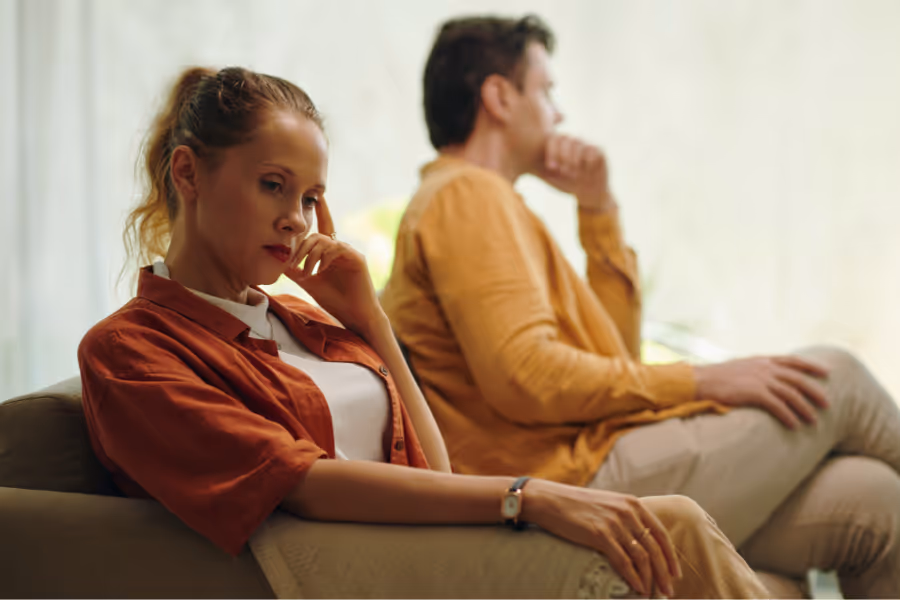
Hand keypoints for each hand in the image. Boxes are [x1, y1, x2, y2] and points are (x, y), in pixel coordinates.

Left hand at [285, 197, 383, 334]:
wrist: (355, 317)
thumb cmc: (335, 301)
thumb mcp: (309, 282)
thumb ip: (295, 269)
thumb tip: (277, 258)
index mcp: (331, 253)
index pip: (323, 228)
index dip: (320, 210)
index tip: (315, 196)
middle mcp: (341, 249)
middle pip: (317, 235)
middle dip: (301, 247)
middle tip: (291, 263)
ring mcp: (350, 253)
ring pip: (324, 241)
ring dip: (309, 256)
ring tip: (305, 274)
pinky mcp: (357, 259)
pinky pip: (336, 248)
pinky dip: (323, 258)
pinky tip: (319, 271)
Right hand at [523, 480, 680, 597]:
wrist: (550, 500)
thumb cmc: (577, 505)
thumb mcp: (608, 504)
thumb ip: (626, 517)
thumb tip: (641, 540)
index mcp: (632, 503)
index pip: (660, 533)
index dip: (670, 556)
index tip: (676, 574)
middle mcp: (627, 512)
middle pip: (654, 548)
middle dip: (665, 573)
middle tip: (668, 591)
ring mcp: (614, 523)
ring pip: (642, 557)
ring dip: (651, 579)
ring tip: (653, 594)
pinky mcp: (600, 535)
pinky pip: (623, 561)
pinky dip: (633, 577)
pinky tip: (637, 588)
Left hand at [536, 134, 615, 211]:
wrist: (589, 193)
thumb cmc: (569, 184)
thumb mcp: (555, 180)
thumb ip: (547, 172)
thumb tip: (540, 168)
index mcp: (560, 147)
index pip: (553, 139)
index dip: (551, 152)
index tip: (550, 167)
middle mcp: (573, 143)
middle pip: (565, 139)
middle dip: (563, 155)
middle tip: (563, 171)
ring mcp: (586, 145)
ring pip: (578, 143)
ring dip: (574, 159)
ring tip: (574, 174)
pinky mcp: (599, 151)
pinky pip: (592, 150)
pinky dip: (588, 161)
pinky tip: (587, 171)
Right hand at [694, 356, 829, 428]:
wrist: (699, 381)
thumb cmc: (716, 378)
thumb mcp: (740, 368)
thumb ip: (755, 371)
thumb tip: (766, 378)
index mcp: (762, 360)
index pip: (793, 360)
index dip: (812, 366)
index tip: (827, 372)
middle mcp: (764, 368)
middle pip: (798, 378)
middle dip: (815, 391)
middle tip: (827, 404)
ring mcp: (760, 379)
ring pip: (791, 394)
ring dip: (804, 408)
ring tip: (813, 421)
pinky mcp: (754, 392)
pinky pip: (778, 406)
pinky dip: (788, 416)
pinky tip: (794, 425)